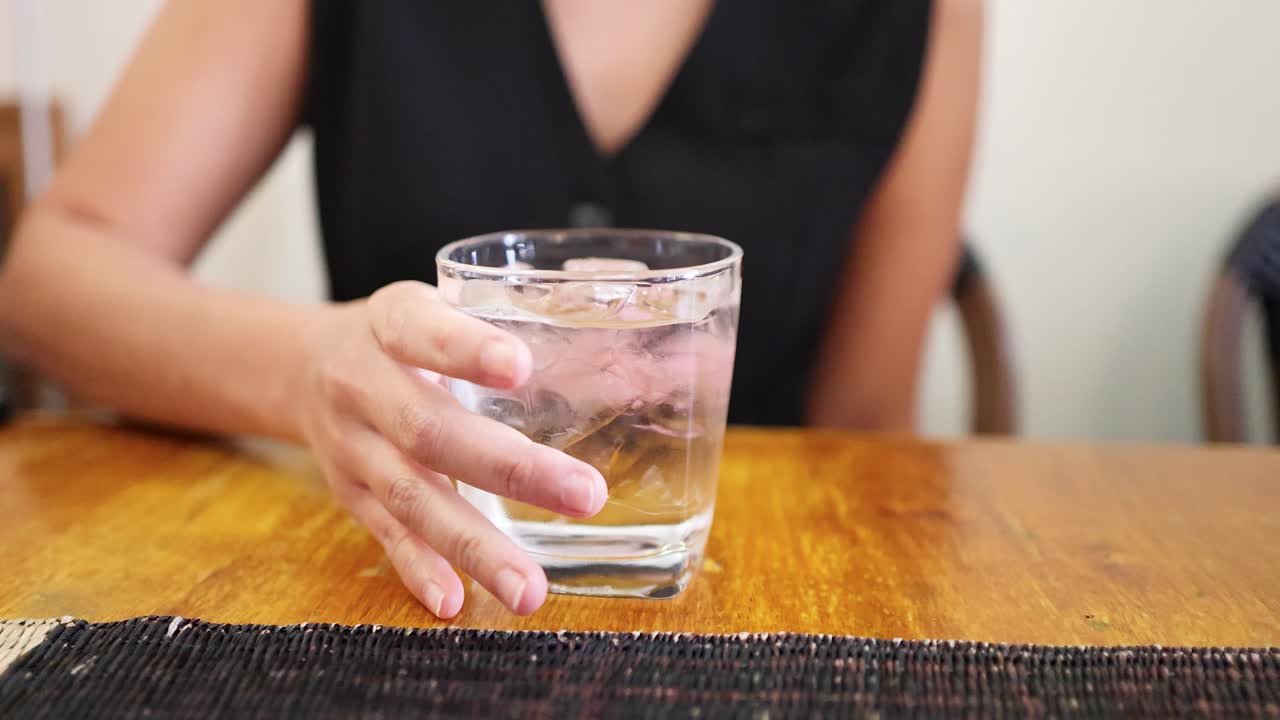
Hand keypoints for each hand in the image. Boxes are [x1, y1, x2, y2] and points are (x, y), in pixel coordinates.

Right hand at [295, 281, 606, 617]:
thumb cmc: (404, 337)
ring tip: (529, 588)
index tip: (519, 365)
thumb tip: (639, 377)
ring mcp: (352, 447)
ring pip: (412, 499)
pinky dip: (420, 570)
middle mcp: (362, 384)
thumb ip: (510, 335)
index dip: (464, 349)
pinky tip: (454, 601)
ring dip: (474, 546)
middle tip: (586, 496)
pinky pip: (385, 536)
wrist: (301, 365)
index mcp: (391, 322)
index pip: (423, 332)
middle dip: (510, 468)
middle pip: (430, 432)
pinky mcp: (350, 494)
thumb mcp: (439, 306)